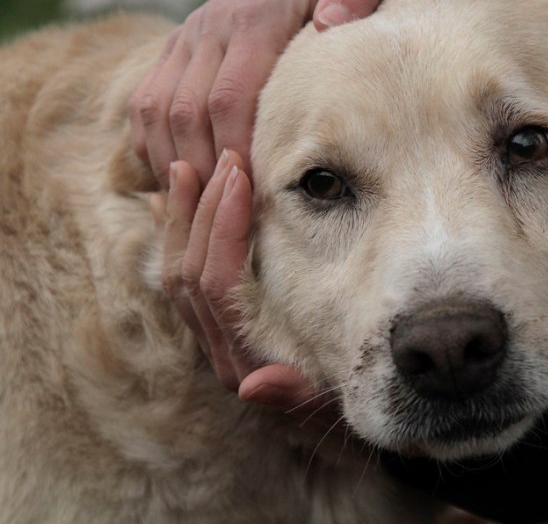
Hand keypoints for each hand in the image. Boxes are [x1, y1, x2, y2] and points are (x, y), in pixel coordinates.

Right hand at [130, 0, 395, 187]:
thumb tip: (331, 22)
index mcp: (256, 19)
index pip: (232, 96)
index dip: (238, 150)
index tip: (256, 193)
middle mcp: (210, 28)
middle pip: (188, 112)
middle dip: (205, 169)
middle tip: (228, 215)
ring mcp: (187, 38)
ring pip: (158, 111)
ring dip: (175, 163)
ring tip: (202, 207)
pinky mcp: (175, 48)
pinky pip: (144, 102)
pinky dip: (152, 145)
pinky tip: (177, 180)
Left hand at [155, 151, 336, 419]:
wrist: (363, 405)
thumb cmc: (350, 393)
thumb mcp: (332, 396)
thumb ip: (295, 394)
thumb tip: (251, 387)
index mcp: (242, 361)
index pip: (217, 286)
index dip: (225, 229)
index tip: (241, 179)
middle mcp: (219, 350)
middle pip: (190, 273)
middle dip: (203, 213)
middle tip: (222, 160)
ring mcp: (212, 336)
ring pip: (177, 273)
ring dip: (182, 219)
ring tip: (188, 168)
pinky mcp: (213, 322)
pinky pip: (180, 275)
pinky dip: (174, 236)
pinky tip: (167, 201)